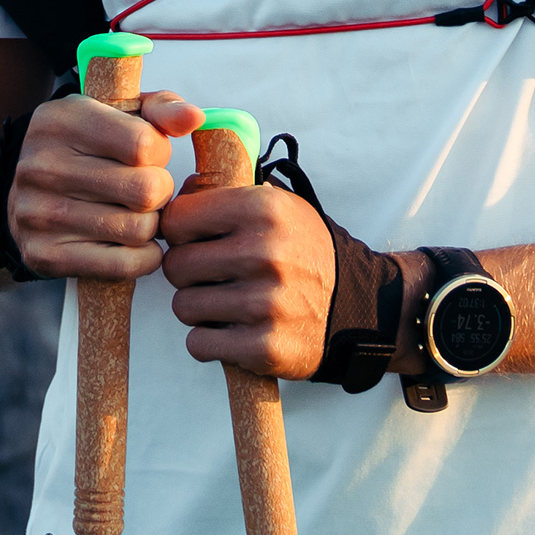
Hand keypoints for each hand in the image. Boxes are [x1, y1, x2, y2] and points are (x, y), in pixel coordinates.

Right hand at [9, 91, 204, 279]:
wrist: (23, 196)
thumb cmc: (91, 149)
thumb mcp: (121, 114)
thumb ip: (163, 108)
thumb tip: (194, 118)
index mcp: (62, 121)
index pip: (144, 145)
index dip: (160, 152)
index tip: (147, 155)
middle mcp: (42, 166)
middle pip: (147, 191)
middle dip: (159, 191)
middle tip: (145, 189)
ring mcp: (38, 214)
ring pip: (141, 230)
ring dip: (151, 225)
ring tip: (133, 212)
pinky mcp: (44, 255)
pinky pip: (126, 265)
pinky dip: (142, 257)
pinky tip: (130, 241)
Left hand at [160, 184, 335, 379]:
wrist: (358, 306)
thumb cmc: (305, 253)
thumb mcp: (280, 207)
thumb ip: (228, 195)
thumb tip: (180, 189)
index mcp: (264, 209)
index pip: (177, 219)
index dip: (180, 233)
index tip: (196, 241)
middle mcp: (265, 252)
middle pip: (176, 265)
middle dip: (188, 274)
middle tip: (215, 277)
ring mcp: (266, 302)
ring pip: (183, 306)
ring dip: (199, 309)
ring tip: (228, 303)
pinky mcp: (265, 345)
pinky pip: (199, 344)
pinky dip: (211, 342)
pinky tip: (235, 330)